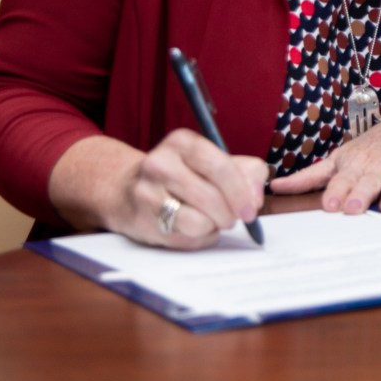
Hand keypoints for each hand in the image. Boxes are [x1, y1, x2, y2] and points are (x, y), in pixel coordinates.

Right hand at [51, 130, 268, 249]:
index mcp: (182, 143)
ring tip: (210, 220)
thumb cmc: (182, 176)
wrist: (125, 190)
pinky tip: (192, 228)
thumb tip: (255, 198)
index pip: (220, 166)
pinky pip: (185, 238)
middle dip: (230, 214)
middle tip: (233, 218)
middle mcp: (160, 163)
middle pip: (212, 198)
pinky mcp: (142, 220)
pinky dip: (199, 238)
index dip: (241, 192)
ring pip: (199, 222)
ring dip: (214, 227)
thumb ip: (246, 172)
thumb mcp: (213, 162)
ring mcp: (147, 192)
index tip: (251, 209)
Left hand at [271, 102, 380, 213]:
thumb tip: (274, 186)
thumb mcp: (341, 159)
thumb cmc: (374, 148)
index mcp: (355, 165)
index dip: (336, 192)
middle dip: (360, 194)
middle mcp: (378, 166)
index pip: (342, 181)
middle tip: (353, 208)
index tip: (330, 206)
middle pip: (368, 182)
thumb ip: (310, 177)